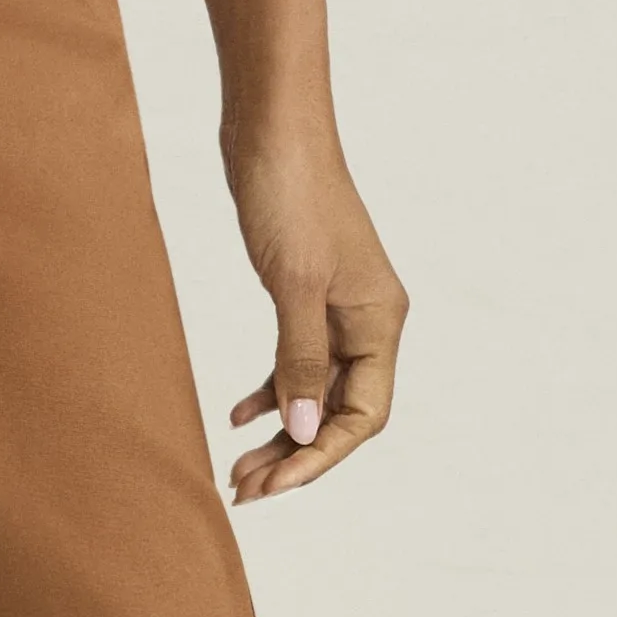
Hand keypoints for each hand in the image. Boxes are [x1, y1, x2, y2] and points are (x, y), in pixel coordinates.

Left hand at [220, 129, 405, 502]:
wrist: (271, 127)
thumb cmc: (289, 194)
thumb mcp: (293, 285)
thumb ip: (299, 360)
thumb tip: (300, 433)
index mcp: (379, 320)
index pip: (363, 415)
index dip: (320, 456)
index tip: (273, 484)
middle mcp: (367, 320)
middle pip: (339, 412)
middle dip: (295, 455)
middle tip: (244, 489)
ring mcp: (337, 308)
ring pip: (313, 391)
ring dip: (279, 432)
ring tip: (237, 467)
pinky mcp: (305, 294)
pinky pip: (295, 360)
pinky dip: (269, 390)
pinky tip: (237, 414)